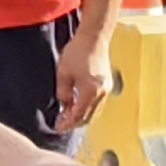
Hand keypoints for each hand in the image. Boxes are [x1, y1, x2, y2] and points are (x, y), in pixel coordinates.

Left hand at [51, 16, 116, 134]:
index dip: (67, 124)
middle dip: (74, 123)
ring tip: (68, 117)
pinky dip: (88, 108)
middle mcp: (101, 93)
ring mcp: (106, 89)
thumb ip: (63, 94)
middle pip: (88, 117)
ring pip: (94, 112)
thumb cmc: (77, 52)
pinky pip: (98, 104)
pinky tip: (78, 105)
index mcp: (90, 92)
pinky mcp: (107, 84)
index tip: (57, 128)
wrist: (94, 37)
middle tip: (62, 125)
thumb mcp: (64, 74)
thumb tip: (64, 107)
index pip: (78, 115)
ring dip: (82, 116)